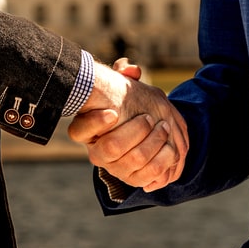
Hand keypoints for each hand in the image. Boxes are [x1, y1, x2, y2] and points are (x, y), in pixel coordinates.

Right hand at [67, 60, 187, 191]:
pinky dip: (163, 160)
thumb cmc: (131, 105)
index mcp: (87, 130)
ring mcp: (115, 168)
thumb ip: (125, 74)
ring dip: (154, 142)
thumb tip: (131, 68)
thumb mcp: (127, 87)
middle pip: (111, 147)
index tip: (113, 112)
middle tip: (150, 118)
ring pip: (134, 160)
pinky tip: (169, 147)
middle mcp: (97, 152)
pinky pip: (148, 175)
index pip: (79, 131)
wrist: (148, 131)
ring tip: (163, 127)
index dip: (95, 123)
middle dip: (135, 131)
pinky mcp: (132, 179)